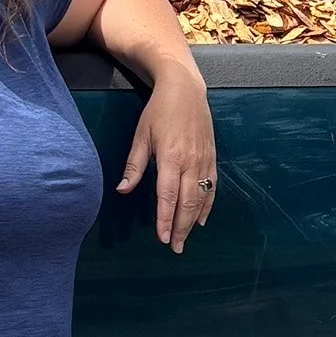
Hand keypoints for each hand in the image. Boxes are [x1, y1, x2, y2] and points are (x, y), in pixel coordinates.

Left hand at [120, 68, 215, 252]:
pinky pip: (212, 186)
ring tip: (186, 238)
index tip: (162, 238)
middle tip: (175, 247)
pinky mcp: (212, 156)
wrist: (185, 89)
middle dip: (181, 228)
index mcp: (171, 157)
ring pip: (202, 198)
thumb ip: (135, 165)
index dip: (165, 220)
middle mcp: (191, 162)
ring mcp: (204, 160)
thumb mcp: (141, 135)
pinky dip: (208, 205)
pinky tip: (202, 219)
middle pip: (188, 203)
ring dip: (194, 221)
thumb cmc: (159, 111)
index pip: (168, 196)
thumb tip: (123, 189)